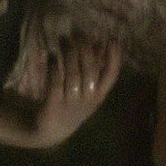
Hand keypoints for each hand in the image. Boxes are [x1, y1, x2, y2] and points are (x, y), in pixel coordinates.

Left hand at [33, 26, 120, 140]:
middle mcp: (87, 100)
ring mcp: (71, 104)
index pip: (111, 76)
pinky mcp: (54, 105)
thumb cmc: (73, 104)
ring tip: (63, 40)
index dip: (114, 58)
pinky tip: (52, 56)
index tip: (112, 39)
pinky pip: (55, 84)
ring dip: (69, 55)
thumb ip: (95, 69)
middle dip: (85, 49)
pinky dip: (54, 68)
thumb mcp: (88, 91)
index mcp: (99, 95)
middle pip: (90, 71)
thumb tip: (100, 43)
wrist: (52, 131)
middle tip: (78, 34)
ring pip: (73, 75)